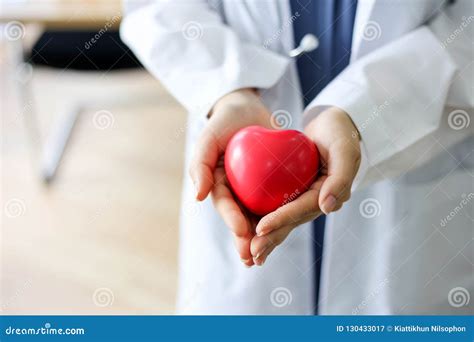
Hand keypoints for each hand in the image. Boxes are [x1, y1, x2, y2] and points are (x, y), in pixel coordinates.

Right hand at [189, 88, 273, 266]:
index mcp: (218, 184)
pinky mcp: (271, 185)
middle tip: (253, 259)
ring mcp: (252, 190)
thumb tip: (198, 196)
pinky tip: (290, 229)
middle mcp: (234, 191)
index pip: (225, 204)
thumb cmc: (224, 122)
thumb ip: (200, 164)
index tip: (244, 233)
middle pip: (240, 218)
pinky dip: (281, 218)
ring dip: (262, 237)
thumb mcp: (208, 138)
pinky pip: (276, 202)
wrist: (247, 109)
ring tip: (266, 256)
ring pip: (258, 216)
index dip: (233, 220)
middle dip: (245, 240)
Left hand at [250, 107, 360, 265]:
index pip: (301, 209)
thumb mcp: (345, 150)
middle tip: (251, 254)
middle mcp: (315, 202)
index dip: (281, 220)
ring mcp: (304, 199)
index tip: (261, 229)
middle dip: (271, 239)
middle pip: (290, 222)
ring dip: (267, 238)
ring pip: (283, 221)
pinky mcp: (295, 194)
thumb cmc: (341, 136)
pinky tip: (248, 233)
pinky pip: (277, 208)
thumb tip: (327, 207)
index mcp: (327, 195)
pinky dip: (264, 220)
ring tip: (248, 255)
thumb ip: (340, 178)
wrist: (335, 127)